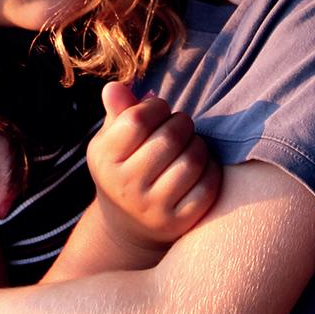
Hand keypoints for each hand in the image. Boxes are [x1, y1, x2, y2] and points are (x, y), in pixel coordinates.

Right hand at [86, 82, 220, 253]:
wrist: (127, 226)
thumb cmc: (125, 167)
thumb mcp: (112, 141)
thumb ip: (117, 112)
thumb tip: (114, 87)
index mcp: (104, 159)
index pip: (137, 120)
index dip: (156, 107)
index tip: (159, 109)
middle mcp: (125, 186)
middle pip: (170, 138)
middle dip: (182, 123)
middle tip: (180, 126)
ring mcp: (152, 208)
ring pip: (192, 160)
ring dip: (198, 144)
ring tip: (190, 144)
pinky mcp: (178, 223)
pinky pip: (208, 185)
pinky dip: (210, 168)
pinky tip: (200, 167)